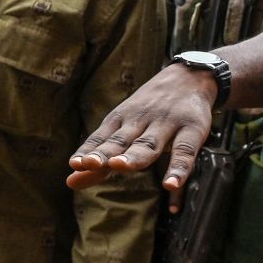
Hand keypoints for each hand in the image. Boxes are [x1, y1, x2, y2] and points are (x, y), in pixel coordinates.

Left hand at [67, 63, 218, 210]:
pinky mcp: (192, 129)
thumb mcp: (123, 129)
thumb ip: (101, 159)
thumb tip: (70, 182)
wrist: (189, 78)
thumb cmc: (150, 110)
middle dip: (106, 152)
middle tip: (90, 163)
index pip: (101, 138)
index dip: (88, 151)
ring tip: (120, 166)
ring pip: (149, 143)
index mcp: (121, 120)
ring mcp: (166, 123)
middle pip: (121, 140)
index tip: (74, 164)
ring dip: (135, 155)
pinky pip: (184, 151)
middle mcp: (140, 120)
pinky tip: (171, 184)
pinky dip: (178, 168)